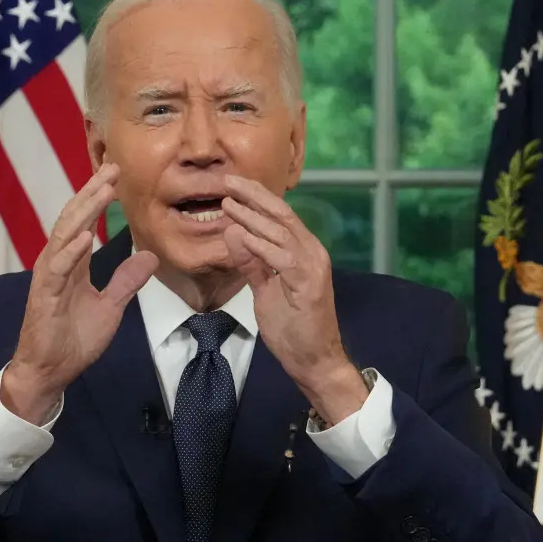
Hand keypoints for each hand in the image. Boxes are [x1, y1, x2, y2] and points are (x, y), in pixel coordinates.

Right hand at [3, 163, 158, 423]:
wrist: (50, 372)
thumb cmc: (73, 339)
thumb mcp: (111, 306)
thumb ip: (126, 281)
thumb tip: (150, 256)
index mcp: (73, 264)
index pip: (84, 222)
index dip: (98, 198)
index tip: (116, 175)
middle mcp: (58, 264)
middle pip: (74, 219)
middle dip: (92, 193)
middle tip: (112, 168)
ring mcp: (49, 278)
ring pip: (65, 236)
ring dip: (83, 211)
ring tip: (102, 189)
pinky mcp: (43, 296)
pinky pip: (57, 269)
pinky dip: (71, 251)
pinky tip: (86, 235)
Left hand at [220, 175, 364, 424]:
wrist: (315, 360)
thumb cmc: (293, 328)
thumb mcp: (266, 290)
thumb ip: (252, 262)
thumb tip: (234, 232)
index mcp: (303, 251)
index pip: (279, 216)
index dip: (255, 198)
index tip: (230, 186)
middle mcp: (312, 252)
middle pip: (282, 215)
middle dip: (254, 196)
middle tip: (227, 181)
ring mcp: (313, 267)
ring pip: (282, 232)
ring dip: (253, 217)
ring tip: (229, 203)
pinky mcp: (309, 285)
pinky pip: (284, 259)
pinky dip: (263, 246)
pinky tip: (243, 235)